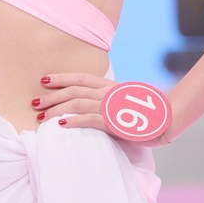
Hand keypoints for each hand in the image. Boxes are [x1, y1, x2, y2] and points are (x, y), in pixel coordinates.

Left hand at [32, 71, 175, 145]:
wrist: (169, 118)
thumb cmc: (149, 112)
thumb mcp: (127, 101)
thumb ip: (112, 101)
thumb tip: (98, 107)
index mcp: (111, 86)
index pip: (81, 78)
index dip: (62, 78)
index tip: (45, 80)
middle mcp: (108, 92)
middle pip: (73, 90)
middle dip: (52, 96)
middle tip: (34, 102)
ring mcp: (110, 105)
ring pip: (76, 103)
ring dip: (56, 109)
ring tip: (41, 117)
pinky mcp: (114, 120)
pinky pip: (89, 119)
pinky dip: (73, 120)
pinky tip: (60, 125)